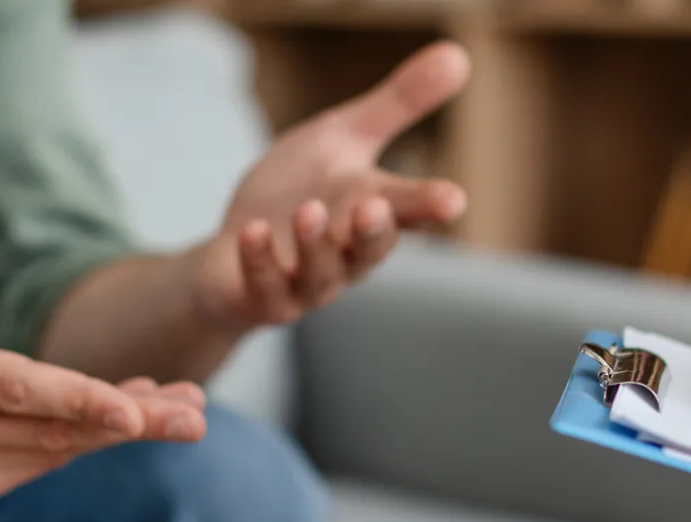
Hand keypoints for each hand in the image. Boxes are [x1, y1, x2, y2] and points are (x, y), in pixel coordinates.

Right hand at [0, 171, 206, 504]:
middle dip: (129, 422)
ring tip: (184, 409)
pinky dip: (86, 440)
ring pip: (55, 450)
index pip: (12, 389)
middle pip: (51, 429)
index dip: (77, 400)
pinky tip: (130, 414)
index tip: (134, 411)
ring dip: (120, 432)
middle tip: (194, 413)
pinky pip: (41, 460)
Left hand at [196, 41, 471, 327]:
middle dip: (374, 232)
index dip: (429, 205)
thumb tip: (457, 55)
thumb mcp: (345, 136)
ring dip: (316, 244)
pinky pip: (267, 287)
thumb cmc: (299, 190)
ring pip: (322, 273)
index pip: (409, 209)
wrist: (234, 250)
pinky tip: (252, 231)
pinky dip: (260, 261)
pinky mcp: (266, 297)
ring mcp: (308, 281)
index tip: (452, 199)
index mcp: (373, 211)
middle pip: (370, 249)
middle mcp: (348, 253)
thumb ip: (398, 104)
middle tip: (377, 207)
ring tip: (309, 211)